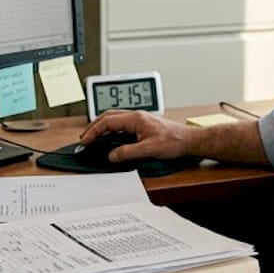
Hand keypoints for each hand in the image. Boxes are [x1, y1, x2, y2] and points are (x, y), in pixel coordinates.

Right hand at [79, 109, 196, 161]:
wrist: (190, 141)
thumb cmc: (175, 141)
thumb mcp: (149, 150)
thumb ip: (128, 153)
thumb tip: (112, 155)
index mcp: (136, 118)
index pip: (108, 122)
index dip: (94, 131)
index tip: (85, 141)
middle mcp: (136, 117)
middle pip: (108, 117)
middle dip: (93, 127)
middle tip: (84, 138)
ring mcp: (140, 120)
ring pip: (114, 119)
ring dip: (101, 127)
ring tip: (92, 137)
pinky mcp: (143, 126)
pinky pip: (121, 125)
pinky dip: (111, 131)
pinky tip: (109, 138)